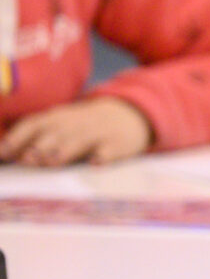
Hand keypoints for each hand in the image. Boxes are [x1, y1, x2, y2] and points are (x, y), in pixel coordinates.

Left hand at [0, 96, 153, 165]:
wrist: (128, 115)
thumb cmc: (84, 126)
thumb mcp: (60, 123)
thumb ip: (36, 137)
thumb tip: (6, 154)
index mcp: (56, 118)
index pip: (33, 125)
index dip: (17, 139)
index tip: (3, 154)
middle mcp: (74, 124)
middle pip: (53, 134)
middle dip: (39, 147)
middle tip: (28, 160)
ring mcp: (97, 133)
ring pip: (78, 142)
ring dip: (64, 151)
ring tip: (52, 162)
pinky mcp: (117, 145)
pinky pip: (108, 151)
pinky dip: (102, 157)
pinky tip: (95, 163)